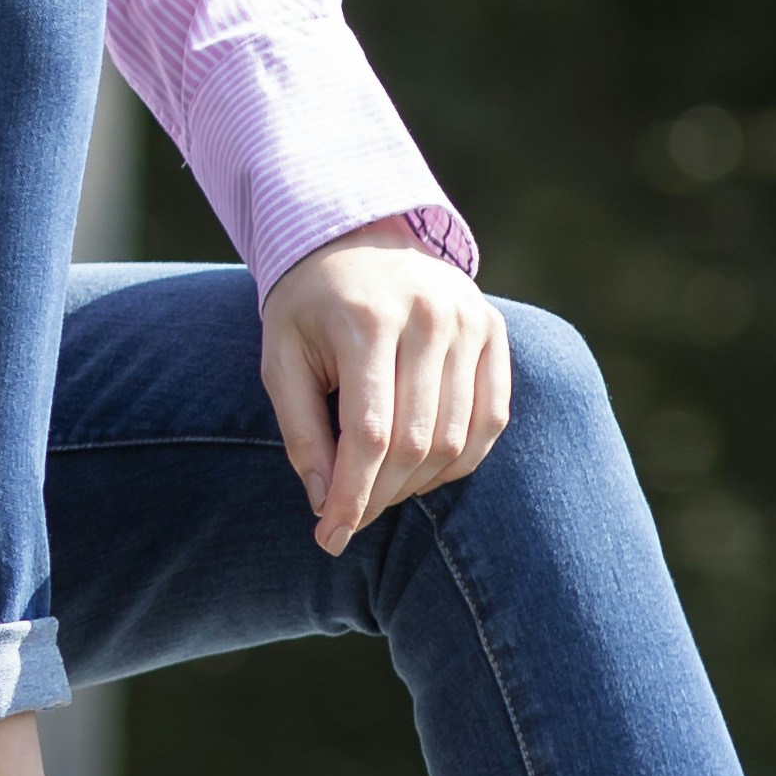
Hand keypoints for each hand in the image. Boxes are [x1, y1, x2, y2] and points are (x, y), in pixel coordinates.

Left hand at [260, 221, 508, 555]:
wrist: (356, 238)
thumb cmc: (309, 308)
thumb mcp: (281, 359)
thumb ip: (301, 431)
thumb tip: (325, 504)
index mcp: (367, 319)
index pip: (371, 432)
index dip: (352, 495)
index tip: (330, 537)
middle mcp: (429, 315)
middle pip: (417, 441)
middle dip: (380, 495)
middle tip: (349, 519)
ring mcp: (471, 320)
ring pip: (457, 438)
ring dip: (417, 483)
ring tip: (379, 490)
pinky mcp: (495, 330)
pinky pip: (491, 419)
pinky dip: (459, 459)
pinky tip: (422, 468)